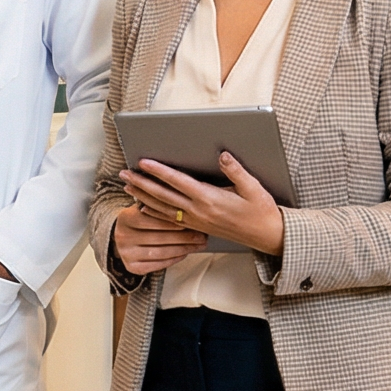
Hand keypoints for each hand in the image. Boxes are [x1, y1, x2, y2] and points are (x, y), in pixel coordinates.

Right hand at [111, 207, 208, 276]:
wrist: (124, 236)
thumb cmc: (142, 219)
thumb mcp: (145, 207)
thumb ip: (160, 205)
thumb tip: (187, 205)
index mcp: (125, 217)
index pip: (152, 218)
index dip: (174, 219)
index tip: (193, 219)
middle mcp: (122, 236)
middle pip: (159, 237)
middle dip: (185, 236)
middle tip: (203, 234)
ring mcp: (126, 253)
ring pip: (161, 252)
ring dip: (184, 248)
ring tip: (199, 244)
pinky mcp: (132, 267)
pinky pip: (158, 264)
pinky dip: (174, 259)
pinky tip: (186, 253)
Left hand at [120, 152, 285, 255]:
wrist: (266, 236)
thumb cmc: (261, 211)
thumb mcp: (253, 187)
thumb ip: (235, 170)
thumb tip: (222, 155)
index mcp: (209, 198)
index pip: (178, 182)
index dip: (159, 171)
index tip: (143, 162)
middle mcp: (198, 211)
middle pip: (163, 195)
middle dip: (142, 183)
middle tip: (124, 173)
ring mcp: (196, 220)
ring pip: (162, 209)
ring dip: (143, 197)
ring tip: (127, 186)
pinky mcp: (197, 227)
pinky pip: (170, 220)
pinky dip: (154, 212)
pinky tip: (143, 208)